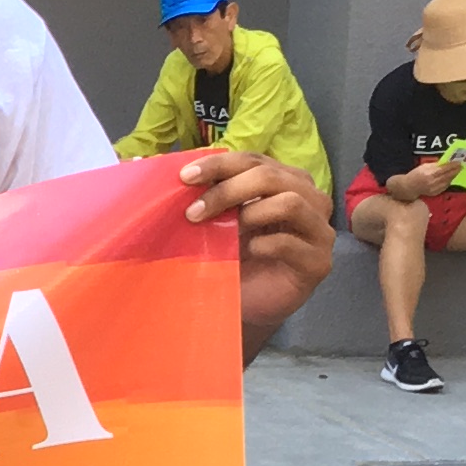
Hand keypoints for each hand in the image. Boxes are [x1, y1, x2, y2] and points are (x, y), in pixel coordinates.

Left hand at [177, 147, 334, 345]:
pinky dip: (261, 245)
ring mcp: (319, 229)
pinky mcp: (319, 261)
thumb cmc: (234, 258)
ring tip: (225, 232)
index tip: (184, 177)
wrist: (248, 305)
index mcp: (284, 180)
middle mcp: (309, 197)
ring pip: (290, 201)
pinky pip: (290, 242)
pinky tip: (245, 254)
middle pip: (270, 175)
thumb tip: (146, 166)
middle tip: (193, 212)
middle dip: (228, 189)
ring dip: (249, 214)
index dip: (219, 164)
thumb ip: (199, 192)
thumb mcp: (214, 220)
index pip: (253, 159)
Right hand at [398, 155, 458, 198]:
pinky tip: (450, 178)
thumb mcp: (424, 166)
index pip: (444, 169)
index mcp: (429, 174)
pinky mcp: (435, 193)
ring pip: (448, 181)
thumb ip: (435, 165)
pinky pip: (445, 186)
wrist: (409, 187)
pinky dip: (448, 181)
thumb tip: (445, 162)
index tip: (458, 162)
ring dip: (453, 176)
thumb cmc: (415, 175)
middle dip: (455, 170)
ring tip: (457, 171)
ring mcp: (434, 188)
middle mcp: (432, 182)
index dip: (452, 165)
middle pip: (447, 175)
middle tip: (461, 166)